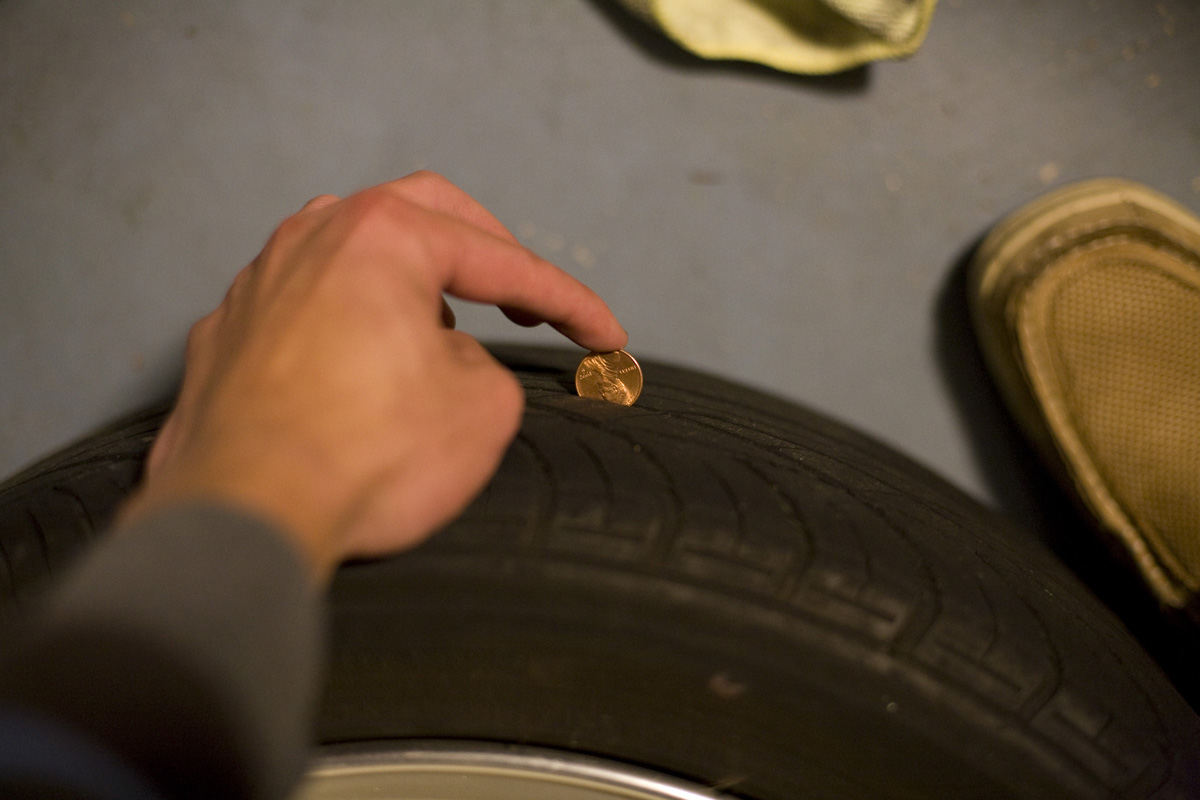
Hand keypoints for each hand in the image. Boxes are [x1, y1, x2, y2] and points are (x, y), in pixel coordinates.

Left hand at [118, 172, 626, 582]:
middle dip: (488, 256)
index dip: (568, 302)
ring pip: (351, 252)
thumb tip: (445, 361)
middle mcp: (312, 239)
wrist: (244, 517)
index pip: (502, 263)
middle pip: (423, 216)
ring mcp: (257, 284)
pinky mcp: (224, 337)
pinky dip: (348, 325)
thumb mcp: (482, 410)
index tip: (606, 336)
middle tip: (526, 303)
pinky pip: (303, 308)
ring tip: (440, 328)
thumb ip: (482, 365)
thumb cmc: (365, 457)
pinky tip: (359, 367)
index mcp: (383, 236)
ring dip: (410, 280)